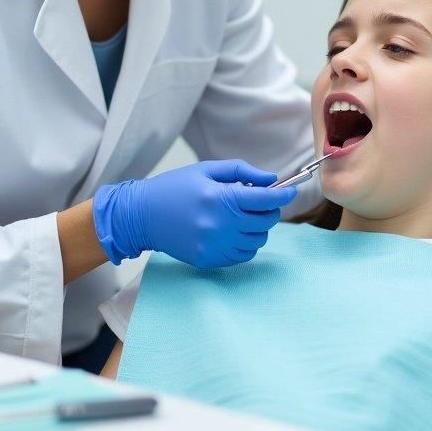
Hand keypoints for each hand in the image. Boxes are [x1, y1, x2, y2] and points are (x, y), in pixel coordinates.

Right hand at [92, 159, 297, 268]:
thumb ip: (241, 172)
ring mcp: (215, 245)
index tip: (290, 191)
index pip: (265, 199)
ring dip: (257, 228)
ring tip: (243, 217)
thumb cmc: (174, 187)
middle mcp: (221, 225)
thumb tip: (270, 179)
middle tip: (261, 202)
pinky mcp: (209, 260)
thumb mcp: (206, 170)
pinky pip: (242, 256)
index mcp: (221, 198)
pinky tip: (233, 232)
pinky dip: (245, 244)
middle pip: (266, 222)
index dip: (282, 195)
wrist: (142, 215)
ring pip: (257, 241)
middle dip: (270, 210)